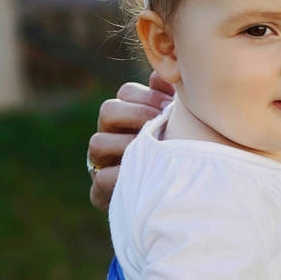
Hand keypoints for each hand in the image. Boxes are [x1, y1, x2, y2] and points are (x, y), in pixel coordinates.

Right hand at [88, 73, 173, 208]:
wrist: (182, 203)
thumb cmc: (183, 159)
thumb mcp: (179, 128)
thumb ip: (170, 100)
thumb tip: (160, 76)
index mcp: (129, 116)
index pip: (126, 93)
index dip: (146, 96)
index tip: (168, 107)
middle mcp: (111, 135)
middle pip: (108, 110)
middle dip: (136, 114)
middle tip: (159, 124)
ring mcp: (102, 163)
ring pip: (98, 142)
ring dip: (127, 145)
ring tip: (152, 152)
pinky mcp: (101, 192)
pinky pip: (100, 180)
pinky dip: (120, 178)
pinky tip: (144, 177)